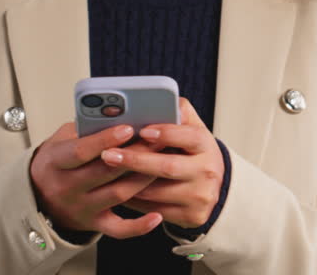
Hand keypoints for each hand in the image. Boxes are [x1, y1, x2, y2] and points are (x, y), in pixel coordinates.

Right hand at [29, 121, 168, 238]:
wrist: (38, 197)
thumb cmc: (58, 162)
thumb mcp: (61, 139)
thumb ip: (85, 128)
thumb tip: (117, 114)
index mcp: (56, 162)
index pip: (80, 151)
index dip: (105, 140)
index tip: (128, 128)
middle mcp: (67, 188)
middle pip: (105, 171)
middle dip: (135, 155)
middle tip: (158, 140)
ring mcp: (82, 208)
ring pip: (118, 194)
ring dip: (143, 179)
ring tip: (164, 162)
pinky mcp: (95, 224)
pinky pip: (119, 229)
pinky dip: (139, 226)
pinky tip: (157, 216)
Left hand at [99, 98, 224, 229]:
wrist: (212, 186)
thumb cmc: (192, 152)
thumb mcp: (192, 129)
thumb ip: (178, 112)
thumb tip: (161, 99)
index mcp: (207, 146)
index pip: (189, 137)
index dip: (166, 133)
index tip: (143, 130)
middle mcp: (207, 172)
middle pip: (168, 167)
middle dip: (135, 160)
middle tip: (108, 154)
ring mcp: (199, 196)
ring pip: (156, 192)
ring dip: (127, 182)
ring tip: (105, 172)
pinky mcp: (191, 217)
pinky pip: (155, 210)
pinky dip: (134, 201)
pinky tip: (117, 190)